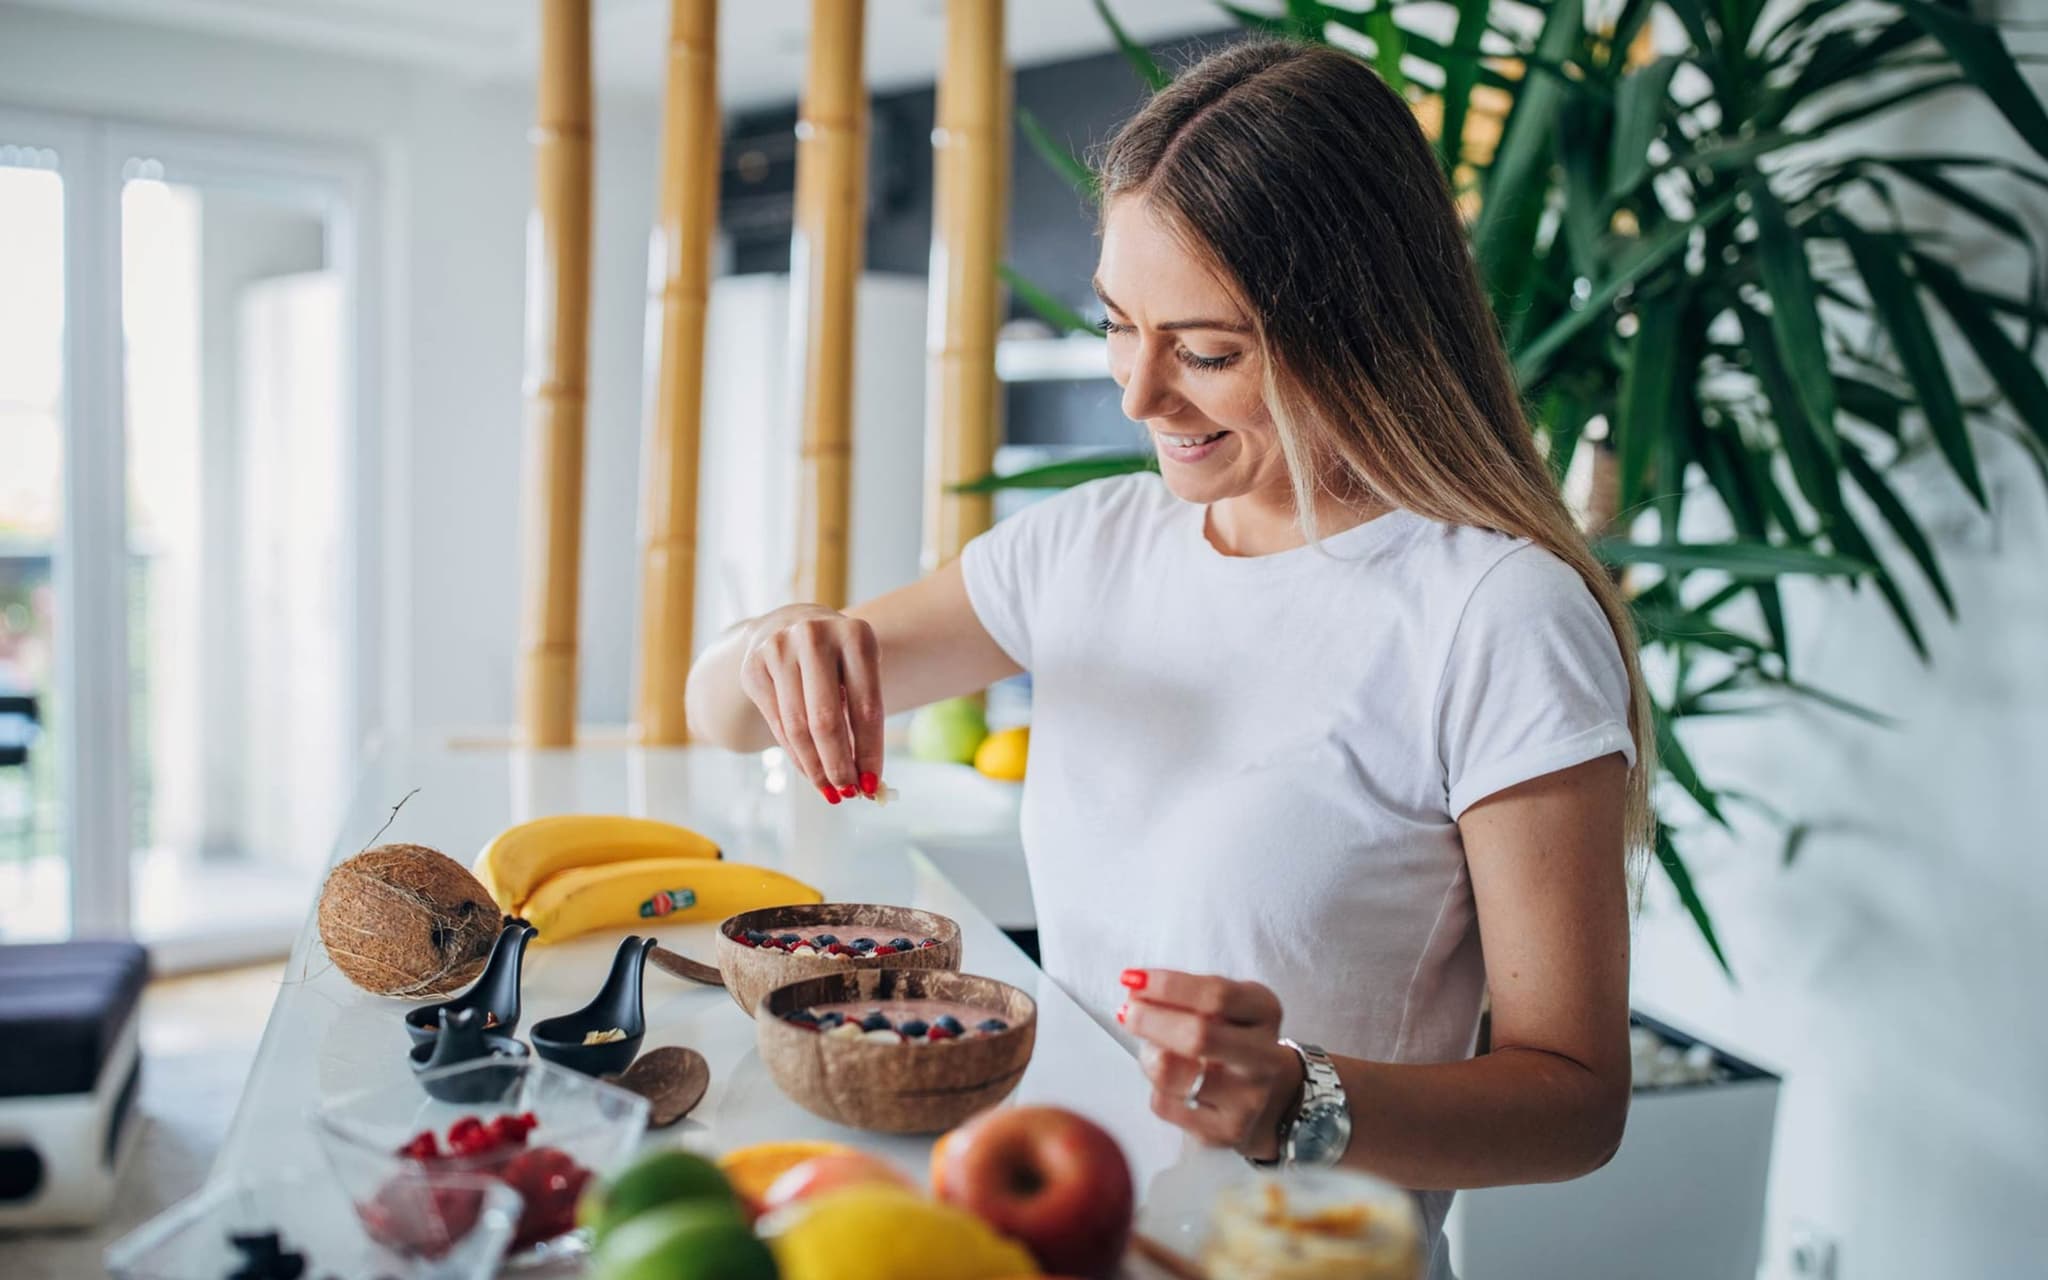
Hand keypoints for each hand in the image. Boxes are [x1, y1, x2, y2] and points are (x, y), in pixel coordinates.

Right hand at [737, 605, 883, 803]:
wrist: (790, 626)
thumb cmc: (838, 661)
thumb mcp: (860, 674)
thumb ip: (863, 720)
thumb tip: (867, 781)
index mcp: (855, 635)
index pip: (866, 707)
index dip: (869, 751)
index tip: (874, 784)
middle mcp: (814, 637)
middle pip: (825, 720)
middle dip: (839, 764)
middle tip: (849, 793)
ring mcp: (778, 650)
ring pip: (797, 727)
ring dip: (816, 767)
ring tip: (831, 791)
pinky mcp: (754, 668)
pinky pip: (777, 725)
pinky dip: (796, 756)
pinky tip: (811, 773)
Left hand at [1118, 969, 1304, 1159]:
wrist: (1269, 1103)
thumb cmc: (1235, 1042)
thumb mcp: (1228, 1008)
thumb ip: (1189, 996)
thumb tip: (1136, 989)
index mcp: (1265, 1013)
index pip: (1217, 995)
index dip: (1169, 985)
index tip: (1133, 978)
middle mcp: (1265, 1058)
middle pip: (1198, 1036)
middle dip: (1151, 1020)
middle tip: (1127, 1011)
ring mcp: (1247, 1099)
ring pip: (1171, 1073)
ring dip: (1149, 1056)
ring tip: (1152, 1051)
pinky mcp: (1224, 1131)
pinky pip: (1164, 1103)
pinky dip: (1155, 1087)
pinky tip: (1170, 1084)